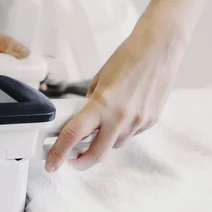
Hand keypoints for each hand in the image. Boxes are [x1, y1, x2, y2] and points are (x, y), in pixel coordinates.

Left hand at [45, 15, 187, 171]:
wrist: (160, 48)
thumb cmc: (128, 58)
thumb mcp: (98, 81)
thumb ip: (90, 105)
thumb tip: (83, 122)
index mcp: (102, 104)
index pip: (74, 135)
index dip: (59, 153)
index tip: (52, 164)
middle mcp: (121, 117)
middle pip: (96, 154)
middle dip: (80, 162)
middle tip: (71, 160)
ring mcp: (138, 121)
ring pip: (114, 145)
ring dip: (103, 142)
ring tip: (100, 127)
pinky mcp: (150, 121)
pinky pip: (130, 135)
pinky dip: (121, 131)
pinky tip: (122, 114)